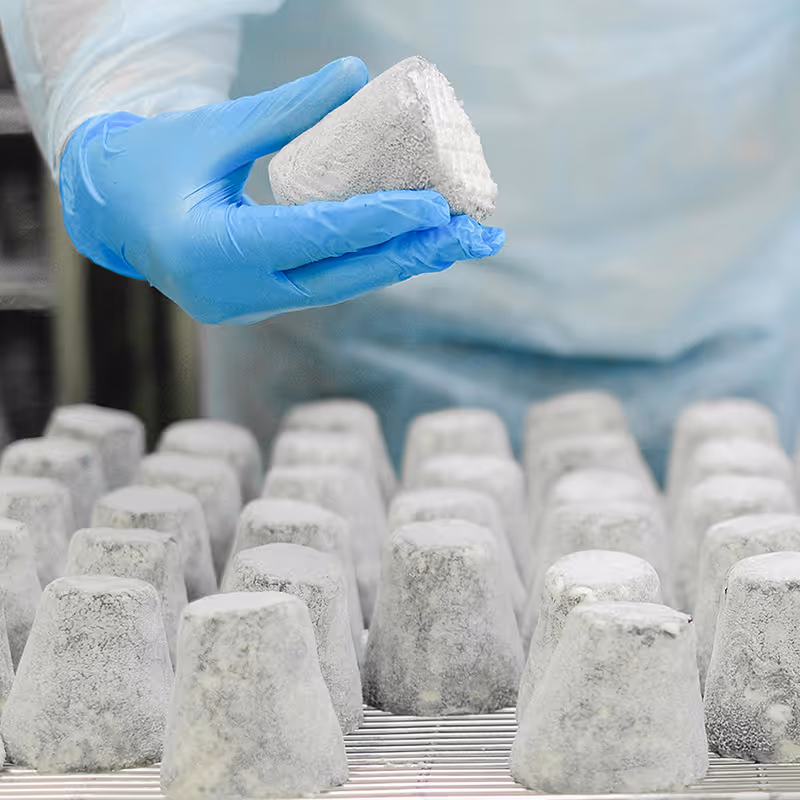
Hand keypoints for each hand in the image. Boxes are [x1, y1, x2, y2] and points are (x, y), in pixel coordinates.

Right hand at [59, 57, 504, 324]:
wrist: (112, 216)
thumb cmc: (153, 163)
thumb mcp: (214, 130)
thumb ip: (283, 111)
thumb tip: (354, 74)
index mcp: (210, 251)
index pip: (312, 237)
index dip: (376, 223)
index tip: (436, 208)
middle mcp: (234, 293)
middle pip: (341, 277)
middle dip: (411, 254)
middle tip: (475, 235)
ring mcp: (248, 306)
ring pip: (339, 287)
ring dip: (400, 263)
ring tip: (458, 242)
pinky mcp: (260, 302)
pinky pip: (325, 285)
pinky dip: (370, 265)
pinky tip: (412, 249)